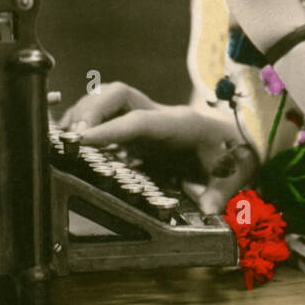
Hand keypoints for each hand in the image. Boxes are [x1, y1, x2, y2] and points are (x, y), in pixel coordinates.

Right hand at [58, 81, 257, 213]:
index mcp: (181, 124)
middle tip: (71, 138)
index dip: (110, 128)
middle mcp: (161, 117)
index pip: (140, 121)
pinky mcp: (141, 131)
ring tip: (65, 139)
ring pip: (109, 101)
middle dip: (91, 109)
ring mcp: (149, 121)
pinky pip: (109, 117)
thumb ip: (223, 191)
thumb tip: (209, 209)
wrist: (240, 143)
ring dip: (85, 114)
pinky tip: (75, 142)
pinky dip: (89, 125)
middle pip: (119, 94)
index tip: (82, 139)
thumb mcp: (236, 173)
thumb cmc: (235, 156)